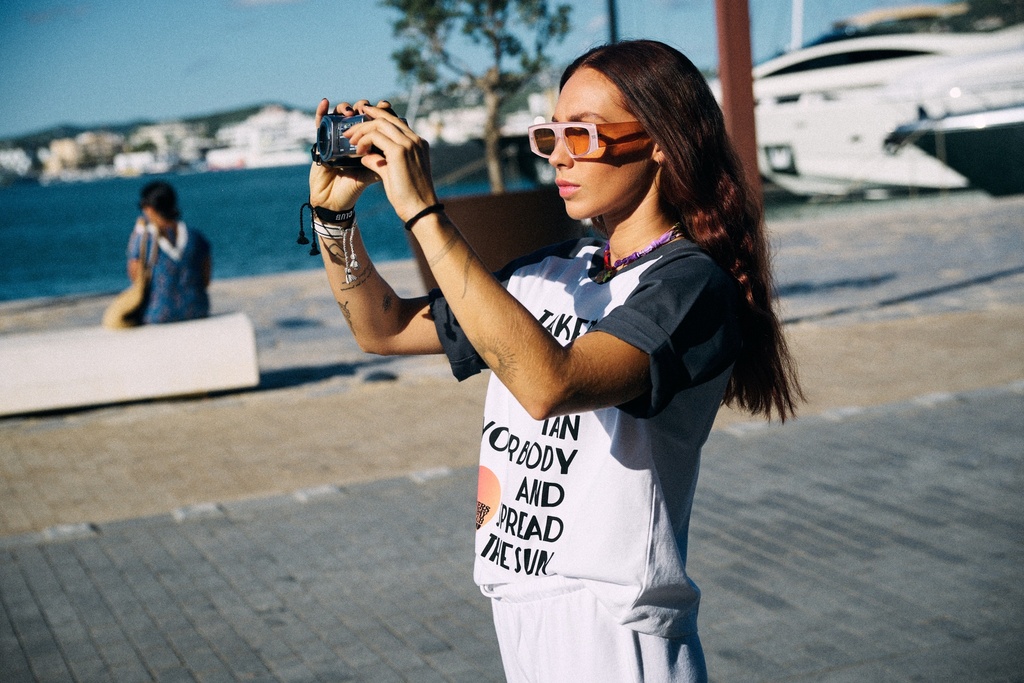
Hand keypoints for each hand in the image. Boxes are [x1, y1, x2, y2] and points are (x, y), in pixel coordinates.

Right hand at [308, 99, 379, 210]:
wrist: (333, 202)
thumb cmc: (353, 190)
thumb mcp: (372, 176)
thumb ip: (383, 163)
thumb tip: (398, 148)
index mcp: (367, 143)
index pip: (374, 122)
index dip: (380, 113)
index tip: (386, 106)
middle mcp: (353, 138)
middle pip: (358, 114)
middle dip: (364, 108)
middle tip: (366, 108)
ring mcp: (336, 138)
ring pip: (340, 115)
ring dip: (346, 108)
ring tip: (351, 112)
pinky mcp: (321, 141)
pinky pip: (320, 124)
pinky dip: (322, 112)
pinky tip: (325, 103)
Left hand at [345, 102, 439, 222]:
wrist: (421, 210)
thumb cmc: (409, 197)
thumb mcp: (393, 174)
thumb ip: (380, 162)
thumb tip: (366, 156)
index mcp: (417, 144)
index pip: (395, 122)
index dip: (376, 116)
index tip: (361, 119)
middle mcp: (415, 140)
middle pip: (386, 118)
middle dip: (365, 120)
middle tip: (349, 130)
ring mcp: (408, 144)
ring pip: (379, 124)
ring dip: (361, 129)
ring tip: (350, 140)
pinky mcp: (399, 151)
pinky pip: (375, 136)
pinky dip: (363, 140)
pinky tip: (358, 151)